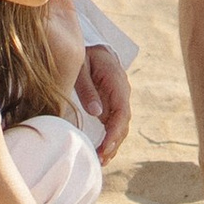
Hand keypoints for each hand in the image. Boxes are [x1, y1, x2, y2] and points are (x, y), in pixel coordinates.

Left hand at [75, 43, 131, 163]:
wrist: (87, 42)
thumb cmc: (82, 52)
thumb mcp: (81, 66)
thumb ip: (87, 88)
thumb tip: (96, 112)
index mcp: (117, 82)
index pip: (122, 112)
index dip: (114, 133)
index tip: (104, 147)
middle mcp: (121, 92)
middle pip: (123, 122)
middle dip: (113, 143)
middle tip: (100, 159)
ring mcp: (117, 98)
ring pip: (119, 125)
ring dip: (112, 143)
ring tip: (100, 160)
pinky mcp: (110, 102)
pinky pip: (113, 123)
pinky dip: (109, 137)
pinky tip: (100, 150)